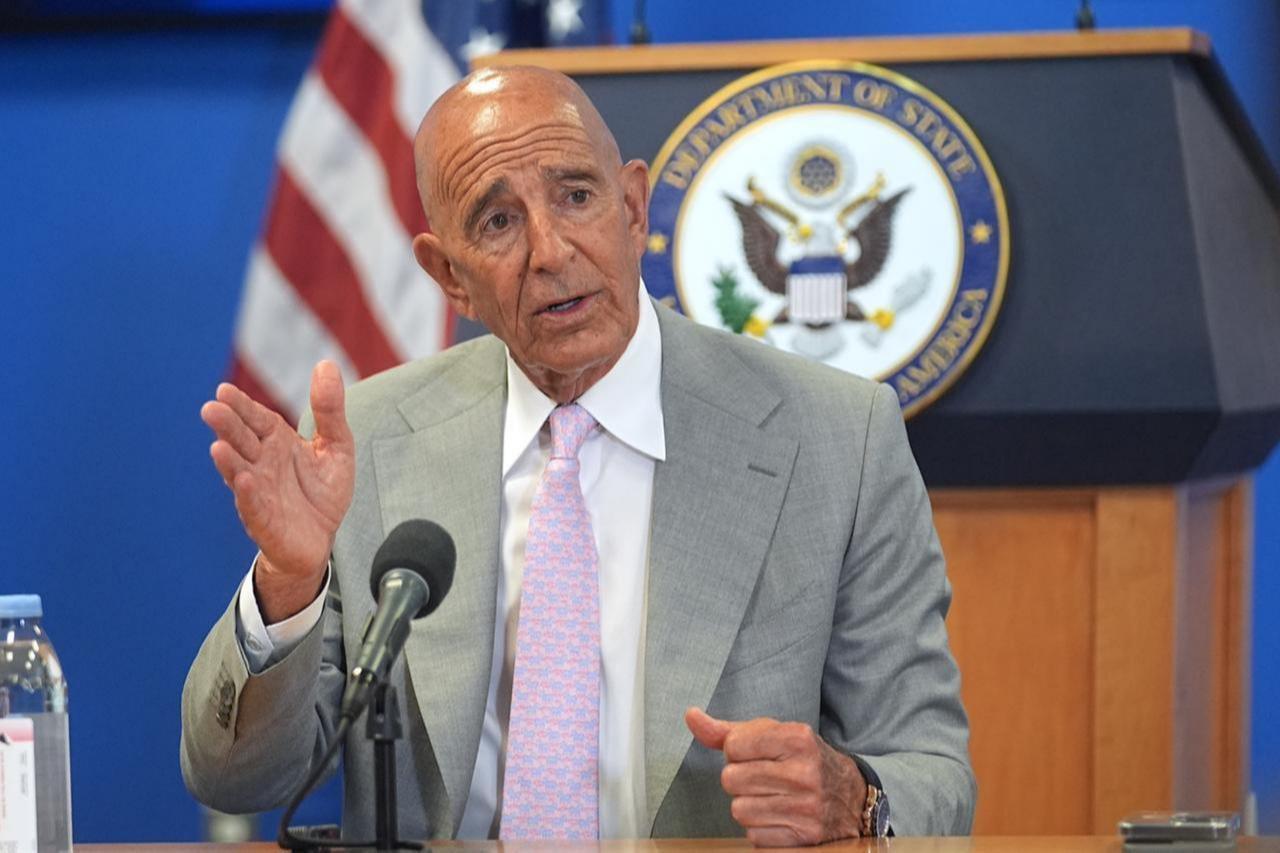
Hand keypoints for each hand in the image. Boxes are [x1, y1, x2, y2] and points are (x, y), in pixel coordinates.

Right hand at [201, 361, 354, 622]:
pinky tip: (245, 481)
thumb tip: (326, 364)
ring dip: (229, 461)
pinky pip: (253, 506)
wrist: (320, 539)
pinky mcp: (264, 519)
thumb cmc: (322, 490)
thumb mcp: (336, 446)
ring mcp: (259, 491)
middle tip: (212, 408)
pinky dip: (248, 494)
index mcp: (278, 442)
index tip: (224, 390)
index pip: (258, 419)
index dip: (242, 406)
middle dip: (228, 426)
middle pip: (243, 441)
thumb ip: (329, 410)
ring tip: (218, 445)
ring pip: (240, 472)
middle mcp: (263, 464)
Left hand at [685, 707, 864, 846]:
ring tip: (772, 797)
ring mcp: (806, 807)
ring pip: (739, 809)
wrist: (849, 797)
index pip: (733, 745)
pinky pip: (753, 835)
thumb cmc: (800, 760)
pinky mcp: (804, 837)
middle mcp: (804, 772)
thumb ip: (727, 730)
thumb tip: (690, 716)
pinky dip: (761, 828)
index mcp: (797, 738)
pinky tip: (780, 816)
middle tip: (763, 778)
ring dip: (749, 805)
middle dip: (741, 779)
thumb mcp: (772, 736)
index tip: (756, 755)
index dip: (738, 751)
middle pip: (731, 779)